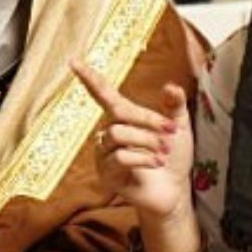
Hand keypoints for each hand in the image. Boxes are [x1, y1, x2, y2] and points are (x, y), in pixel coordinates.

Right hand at [70, 57, 192, 221]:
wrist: (175, 190)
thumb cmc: (174, 156)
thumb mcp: (179, 127)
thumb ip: (175, 106)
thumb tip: (171, 86)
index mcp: (123, 117)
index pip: (103, 94)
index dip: (89, 78)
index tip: (73, 61)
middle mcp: (109, 133)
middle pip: (119, 114)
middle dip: (148, 120)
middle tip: (172, 131)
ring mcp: (105, 154)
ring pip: (118, 135)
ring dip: (147, 141)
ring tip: (164, 151)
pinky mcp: (107, 174)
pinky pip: (119, 157)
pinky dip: (142, 158)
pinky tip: (157, 163)